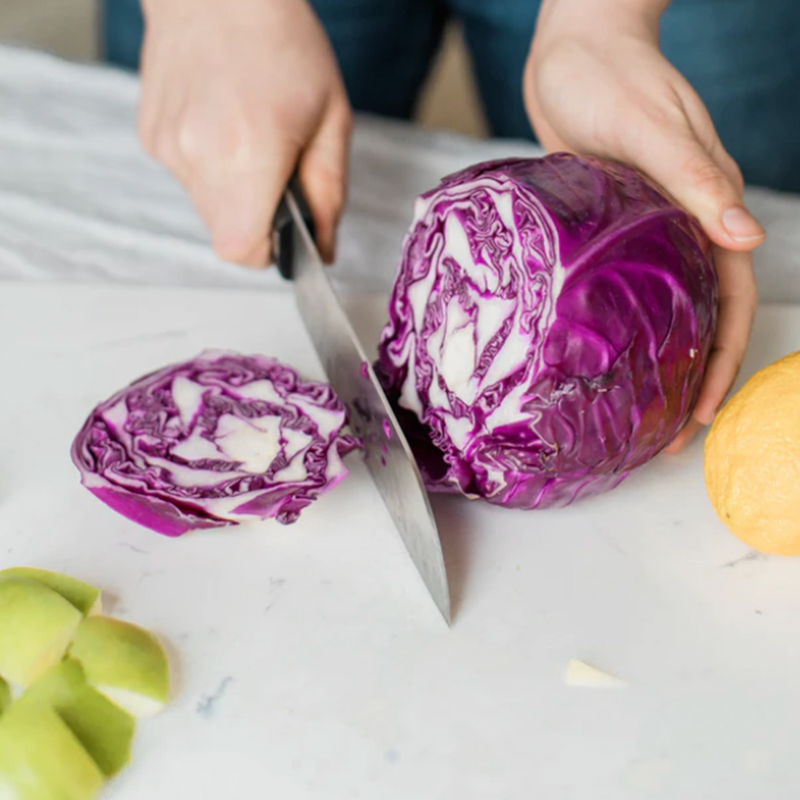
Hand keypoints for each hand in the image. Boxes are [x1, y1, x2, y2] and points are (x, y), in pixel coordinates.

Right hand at [138, 0, 351, 266]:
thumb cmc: (284, 44)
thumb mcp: (332, 122)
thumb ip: (330, 196)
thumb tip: (324, 251)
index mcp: (249, 154)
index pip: (242, 250)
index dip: (268, 251)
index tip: (285, 231)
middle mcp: (198, 155)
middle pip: (225, 234)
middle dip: (256, 220)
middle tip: (275, 172)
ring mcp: (168, 146)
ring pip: (206, 207)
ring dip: (233, 191)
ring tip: (248, 137)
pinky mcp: (151, 136)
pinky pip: (188, 177)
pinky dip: (210, 166)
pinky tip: (222, 124)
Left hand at [524, 0, 764, 451]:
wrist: (572, 50)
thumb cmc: (613, 78)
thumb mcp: (652, 126)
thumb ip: (695, 178)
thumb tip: (746, 233)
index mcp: (706, 207)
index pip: (730, 301)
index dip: (723, 360)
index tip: (703, 414)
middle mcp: (682, 225)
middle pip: (700, 316)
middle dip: (692, 377)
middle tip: (665, 435)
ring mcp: (645, 228)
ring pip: (662, 306)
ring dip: (656, 358)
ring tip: (634, 409)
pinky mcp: (608, 226)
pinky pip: (622, 285)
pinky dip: (619, 322)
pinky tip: (596, 351)